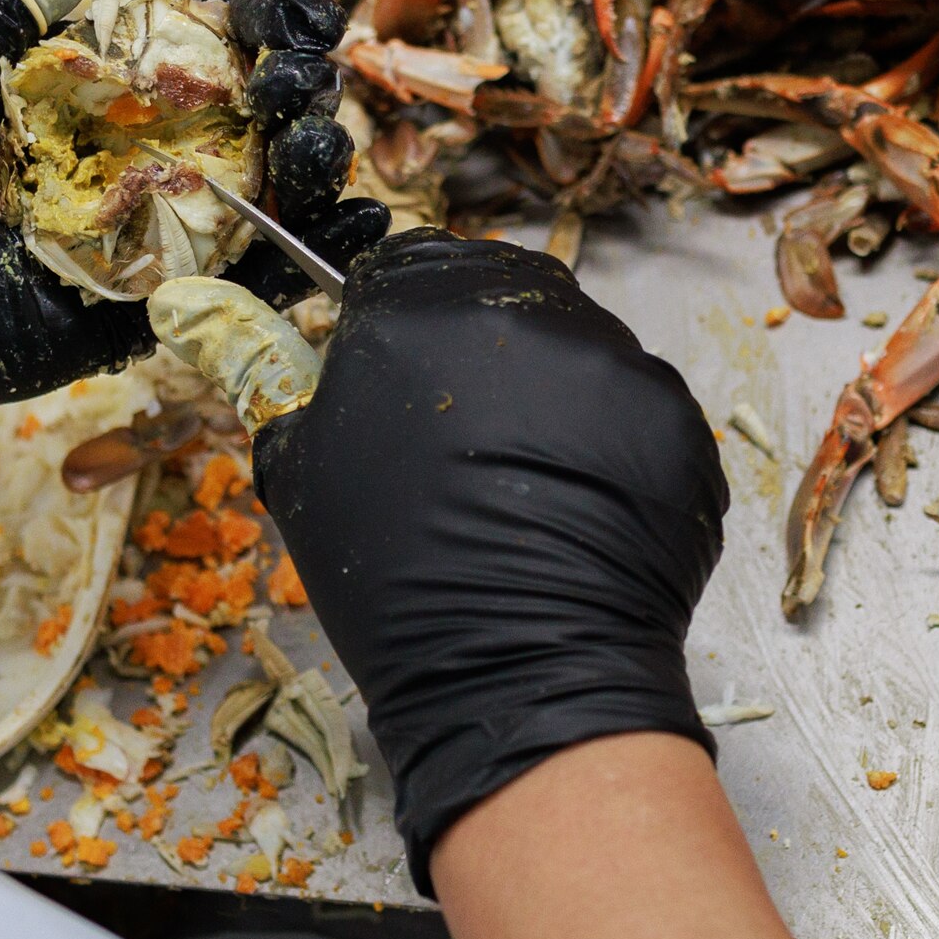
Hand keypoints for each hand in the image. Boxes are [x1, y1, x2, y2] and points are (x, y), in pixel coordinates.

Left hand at [0, 0, 378, 508]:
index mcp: (107, 73)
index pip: (216, 32)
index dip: (268, 19)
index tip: (293, 21)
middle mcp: (143, 146)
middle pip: (263, 109)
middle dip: (302, 91)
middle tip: (290, 94)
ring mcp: (154, 229)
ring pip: (271, 192)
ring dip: (316, 165)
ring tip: (315, 154)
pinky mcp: (156, 305)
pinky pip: (247, 284)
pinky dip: (305, 256)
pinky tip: (352, 220)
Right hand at [253, 233, 728, 886]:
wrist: (519, 673)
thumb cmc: (394, 583)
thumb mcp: (301, 477)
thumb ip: (287, 383)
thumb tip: (261, 327)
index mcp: (419, 313)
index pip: (405, 265)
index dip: (398, 312)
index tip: (403, 362)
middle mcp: (526, 314)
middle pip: (501, 290)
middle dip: (480, 340)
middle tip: (469, 428)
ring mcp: (616, 362)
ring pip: (577, 346)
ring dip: (552, 390)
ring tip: (530, 480)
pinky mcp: (677, 417)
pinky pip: (634, 407)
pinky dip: (612, 443)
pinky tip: (585, 507)